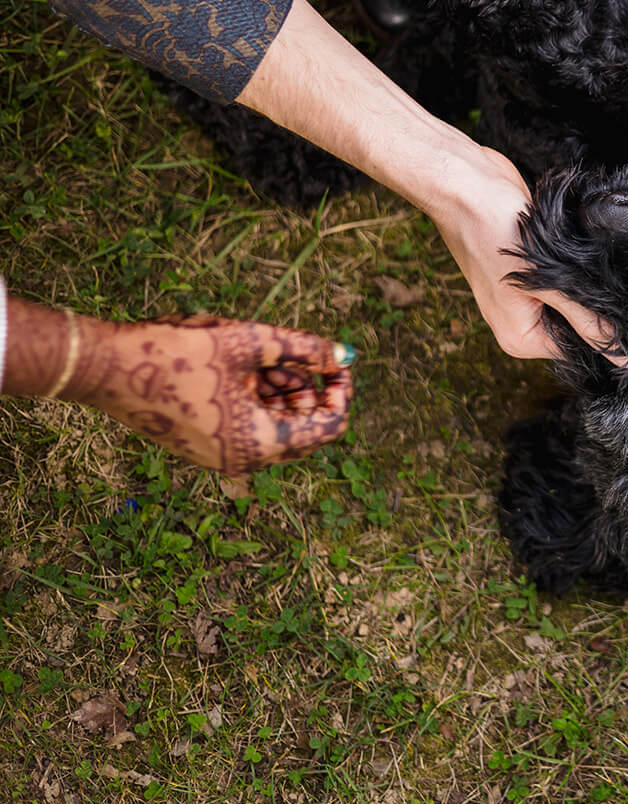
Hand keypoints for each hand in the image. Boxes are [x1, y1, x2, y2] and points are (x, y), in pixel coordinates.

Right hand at [66, 315, 352, 475]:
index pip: (328, 427)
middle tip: (295, 356)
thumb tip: (344, 353)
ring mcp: (220, 456)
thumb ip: (304, 349)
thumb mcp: (250, 342)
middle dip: (308, 390)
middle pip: (303, 429)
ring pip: (275, 425)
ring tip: (263, 355)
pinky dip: (255, 397)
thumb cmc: (178, 352)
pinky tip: (242, 367)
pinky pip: (247, 426)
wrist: (106, 366)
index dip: (340, 392)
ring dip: (280, 390)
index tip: (337, 362)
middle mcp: (241, 461)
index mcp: (258, 444)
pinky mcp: (203, 444)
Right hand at [426, 144, 623, 362]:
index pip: (576, 350)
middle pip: (574, 328)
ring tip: (604, 268)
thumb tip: (624, 358)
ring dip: (585, 286)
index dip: (607, 336)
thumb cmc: (495, 229)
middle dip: (596, 309)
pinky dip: (574, 270)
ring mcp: (522, 298)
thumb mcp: (547, 280)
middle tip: (627, 290)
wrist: (466, 183)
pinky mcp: (528, 272)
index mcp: (519, 338)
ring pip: (570, 302)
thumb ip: (586, 319)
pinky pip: (562, 282)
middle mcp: (519, 324)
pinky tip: (584, 254)